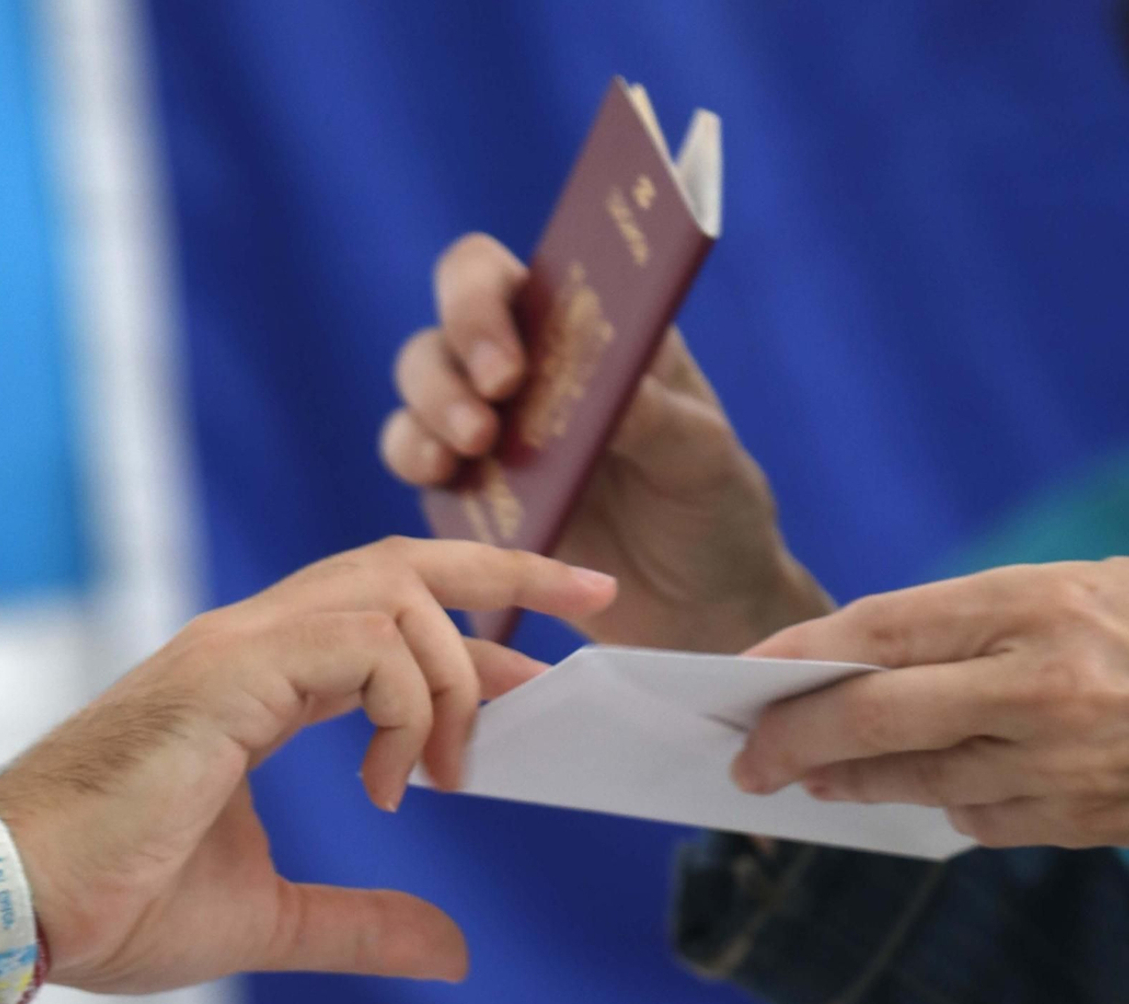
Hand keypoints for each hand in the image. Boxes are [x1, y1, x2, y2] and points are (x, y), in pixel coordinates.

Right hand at [0, 536, 613, 992]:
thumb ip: (359, 926)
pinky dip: (402, 705)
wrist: (18, 906)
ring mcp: (234, 649)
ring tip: (451, 771)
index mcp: (254, 682)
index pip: (387, 617)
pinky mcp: (226, 674)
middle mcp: (247, 643)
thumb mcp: (267, 922)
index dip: (477, 632)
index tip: (547, 670)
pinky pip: (360, 644)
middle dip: (510, 571)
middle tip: (593, 604)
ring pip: (394, 597)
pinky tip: (391, 784)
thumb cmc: (107, 907)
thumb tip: (450, 948)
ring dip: (451, 679)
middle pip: (401, 560)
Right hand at [379, 234, 829, 653]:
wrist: (702, 604)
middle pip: (445, 332)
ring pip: (421, 391)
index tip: (509, 367)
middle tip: (488, 421)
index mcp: (579, 327)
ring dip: (430, 415)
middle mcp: (525, 367)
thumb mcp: (702, 455)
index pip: (495, 275)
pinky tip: (443, 481)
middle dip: (451, 369)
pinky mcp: (470, 498)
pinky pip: (417, 463)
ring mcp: (491, 431)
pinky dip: (418, 464)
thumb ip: (656, 416)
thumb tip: (606, 384)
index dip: (479, 301)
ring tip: (472, 452)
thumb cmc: (711, 507)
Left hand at [733, 558, 1128, 847]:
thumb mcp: (1093, 588)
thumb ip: (987, 623)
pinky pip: (978, 820)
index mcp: (1039, 602)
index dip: (800, 656)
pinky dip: (944, 806)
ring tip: (810, 779)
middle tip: (749, 759)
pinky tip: (923, 794)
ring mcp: (1058, 761)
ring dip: (852, 784)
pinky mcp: (1077, 819)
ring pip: (916, 782)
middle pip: (877, 716)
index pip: (883, 629)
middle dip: (796, 740)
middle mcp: (1040, 684)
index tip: (745, 674)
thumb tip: (875, 659)